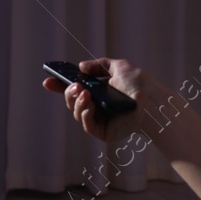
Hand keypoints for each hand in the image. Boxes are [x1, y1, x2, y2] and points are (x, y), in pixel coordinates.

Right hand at [40, 57, 161, 144]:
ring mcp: (102, 121)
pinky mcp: (105, 133)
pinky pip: (88, 126)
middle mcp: (99, 107)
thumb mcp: (118, 67)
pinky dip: (85, 115)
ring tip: (84, 93)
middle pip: (73, 103)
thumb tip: (81, 67)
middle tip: (73, 86)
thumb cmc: (140, 84)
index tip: (48, 81)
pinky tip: (89, 106)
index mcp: (101, 92)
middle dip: (68, 94)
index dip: (61, 87)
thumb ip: (99, 65)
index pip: (76, 90)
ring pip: (78, 114)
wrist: (152, 100)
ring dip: (77, 103)